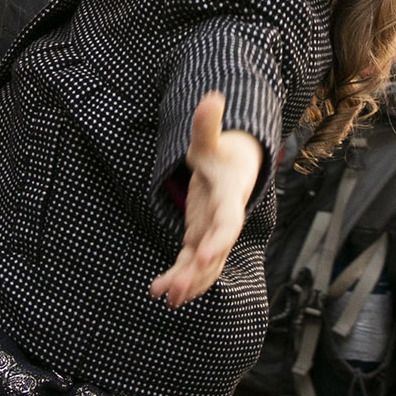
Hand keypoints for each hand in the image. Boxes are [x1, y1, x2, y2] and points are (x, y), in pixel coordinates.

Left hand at [148, 93, 262, 307]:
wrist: (234, 167)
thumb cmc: (220, 152)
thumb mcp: (210, 138)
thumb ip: (207, 124)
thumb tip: (211, 96)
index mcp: (229, 198)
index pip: (227, 223)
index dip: (217, 239)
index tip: (205, 255)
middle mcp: (223, 222)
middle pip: (215, 253)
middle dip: (197, 273)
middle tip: (176, 290)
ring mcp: (211, 234)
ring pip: (204, 266)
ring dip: (188, 283)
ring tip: (166, 298)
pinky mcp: (199, 240)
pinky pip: (191, 265)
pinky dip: (180, 279)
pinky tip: (161, 294)